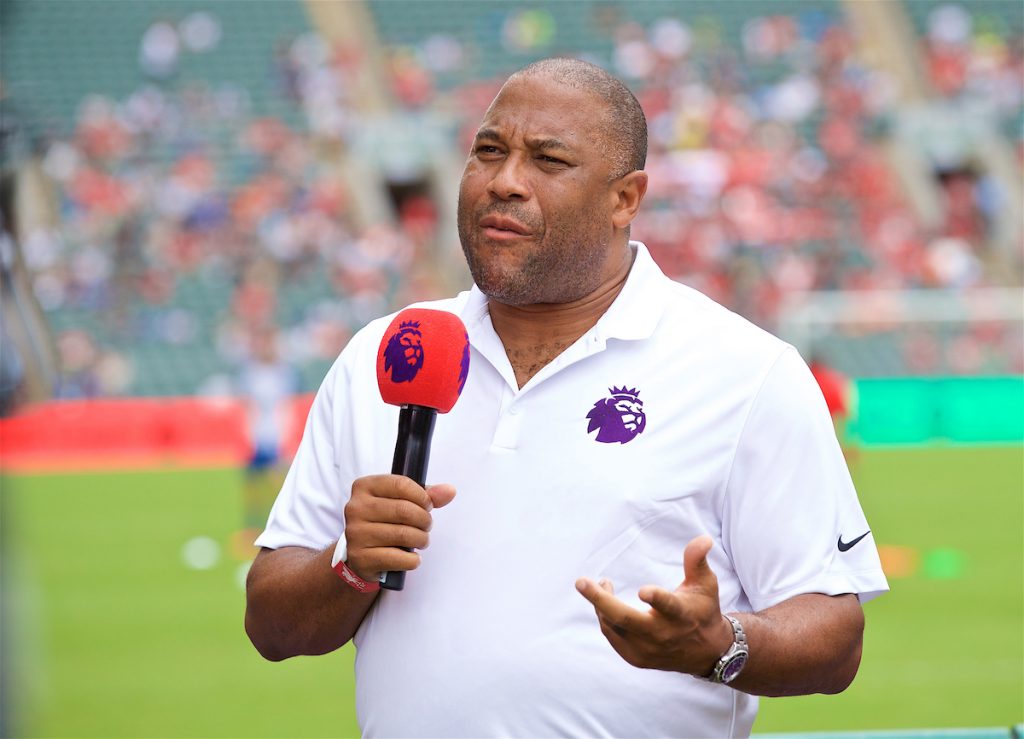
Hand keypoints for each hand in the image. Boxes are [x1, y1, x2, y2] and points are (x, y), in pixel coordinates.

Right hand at [343, 475, 455, 581]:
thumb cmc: (384, 523)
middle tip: (426, 526)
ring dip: (421, 539)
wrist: (360, 556)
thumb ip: (426, 495)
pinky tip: (410, 557)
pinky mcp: (361, 558)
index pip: (400, 484)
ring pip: (404, 534)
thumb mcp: (400, 502)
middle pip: (404, 510)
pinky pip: (400, 558)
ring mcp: (356, 534)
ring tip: (420, 540)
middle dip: (424, 520)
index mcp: (364, 487)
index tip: (427, 505)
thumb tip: (449, 491)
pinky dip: (413, 560)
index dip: (422, 496)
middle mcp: (355, 508)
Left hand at [575, 535, 733, 675]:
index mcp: (681, 615)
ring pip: (613, 627)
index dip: (656, 599)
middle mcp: (663, 635)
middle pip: (626, 619)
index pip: (668, 606)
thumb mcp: (706, 584)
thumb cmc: (702, 609)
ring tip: (601, 584)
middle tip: (581, 582)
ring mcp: (648, 650)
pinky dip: (604, 618)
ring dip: (600, 604)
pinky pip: (612, 635)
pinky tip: (603, 603)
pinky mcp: (637, 659)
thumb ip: (697, 560)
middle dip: (601, 601)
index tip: (642, 590)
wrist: (706, 652)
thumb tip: (703, 538)